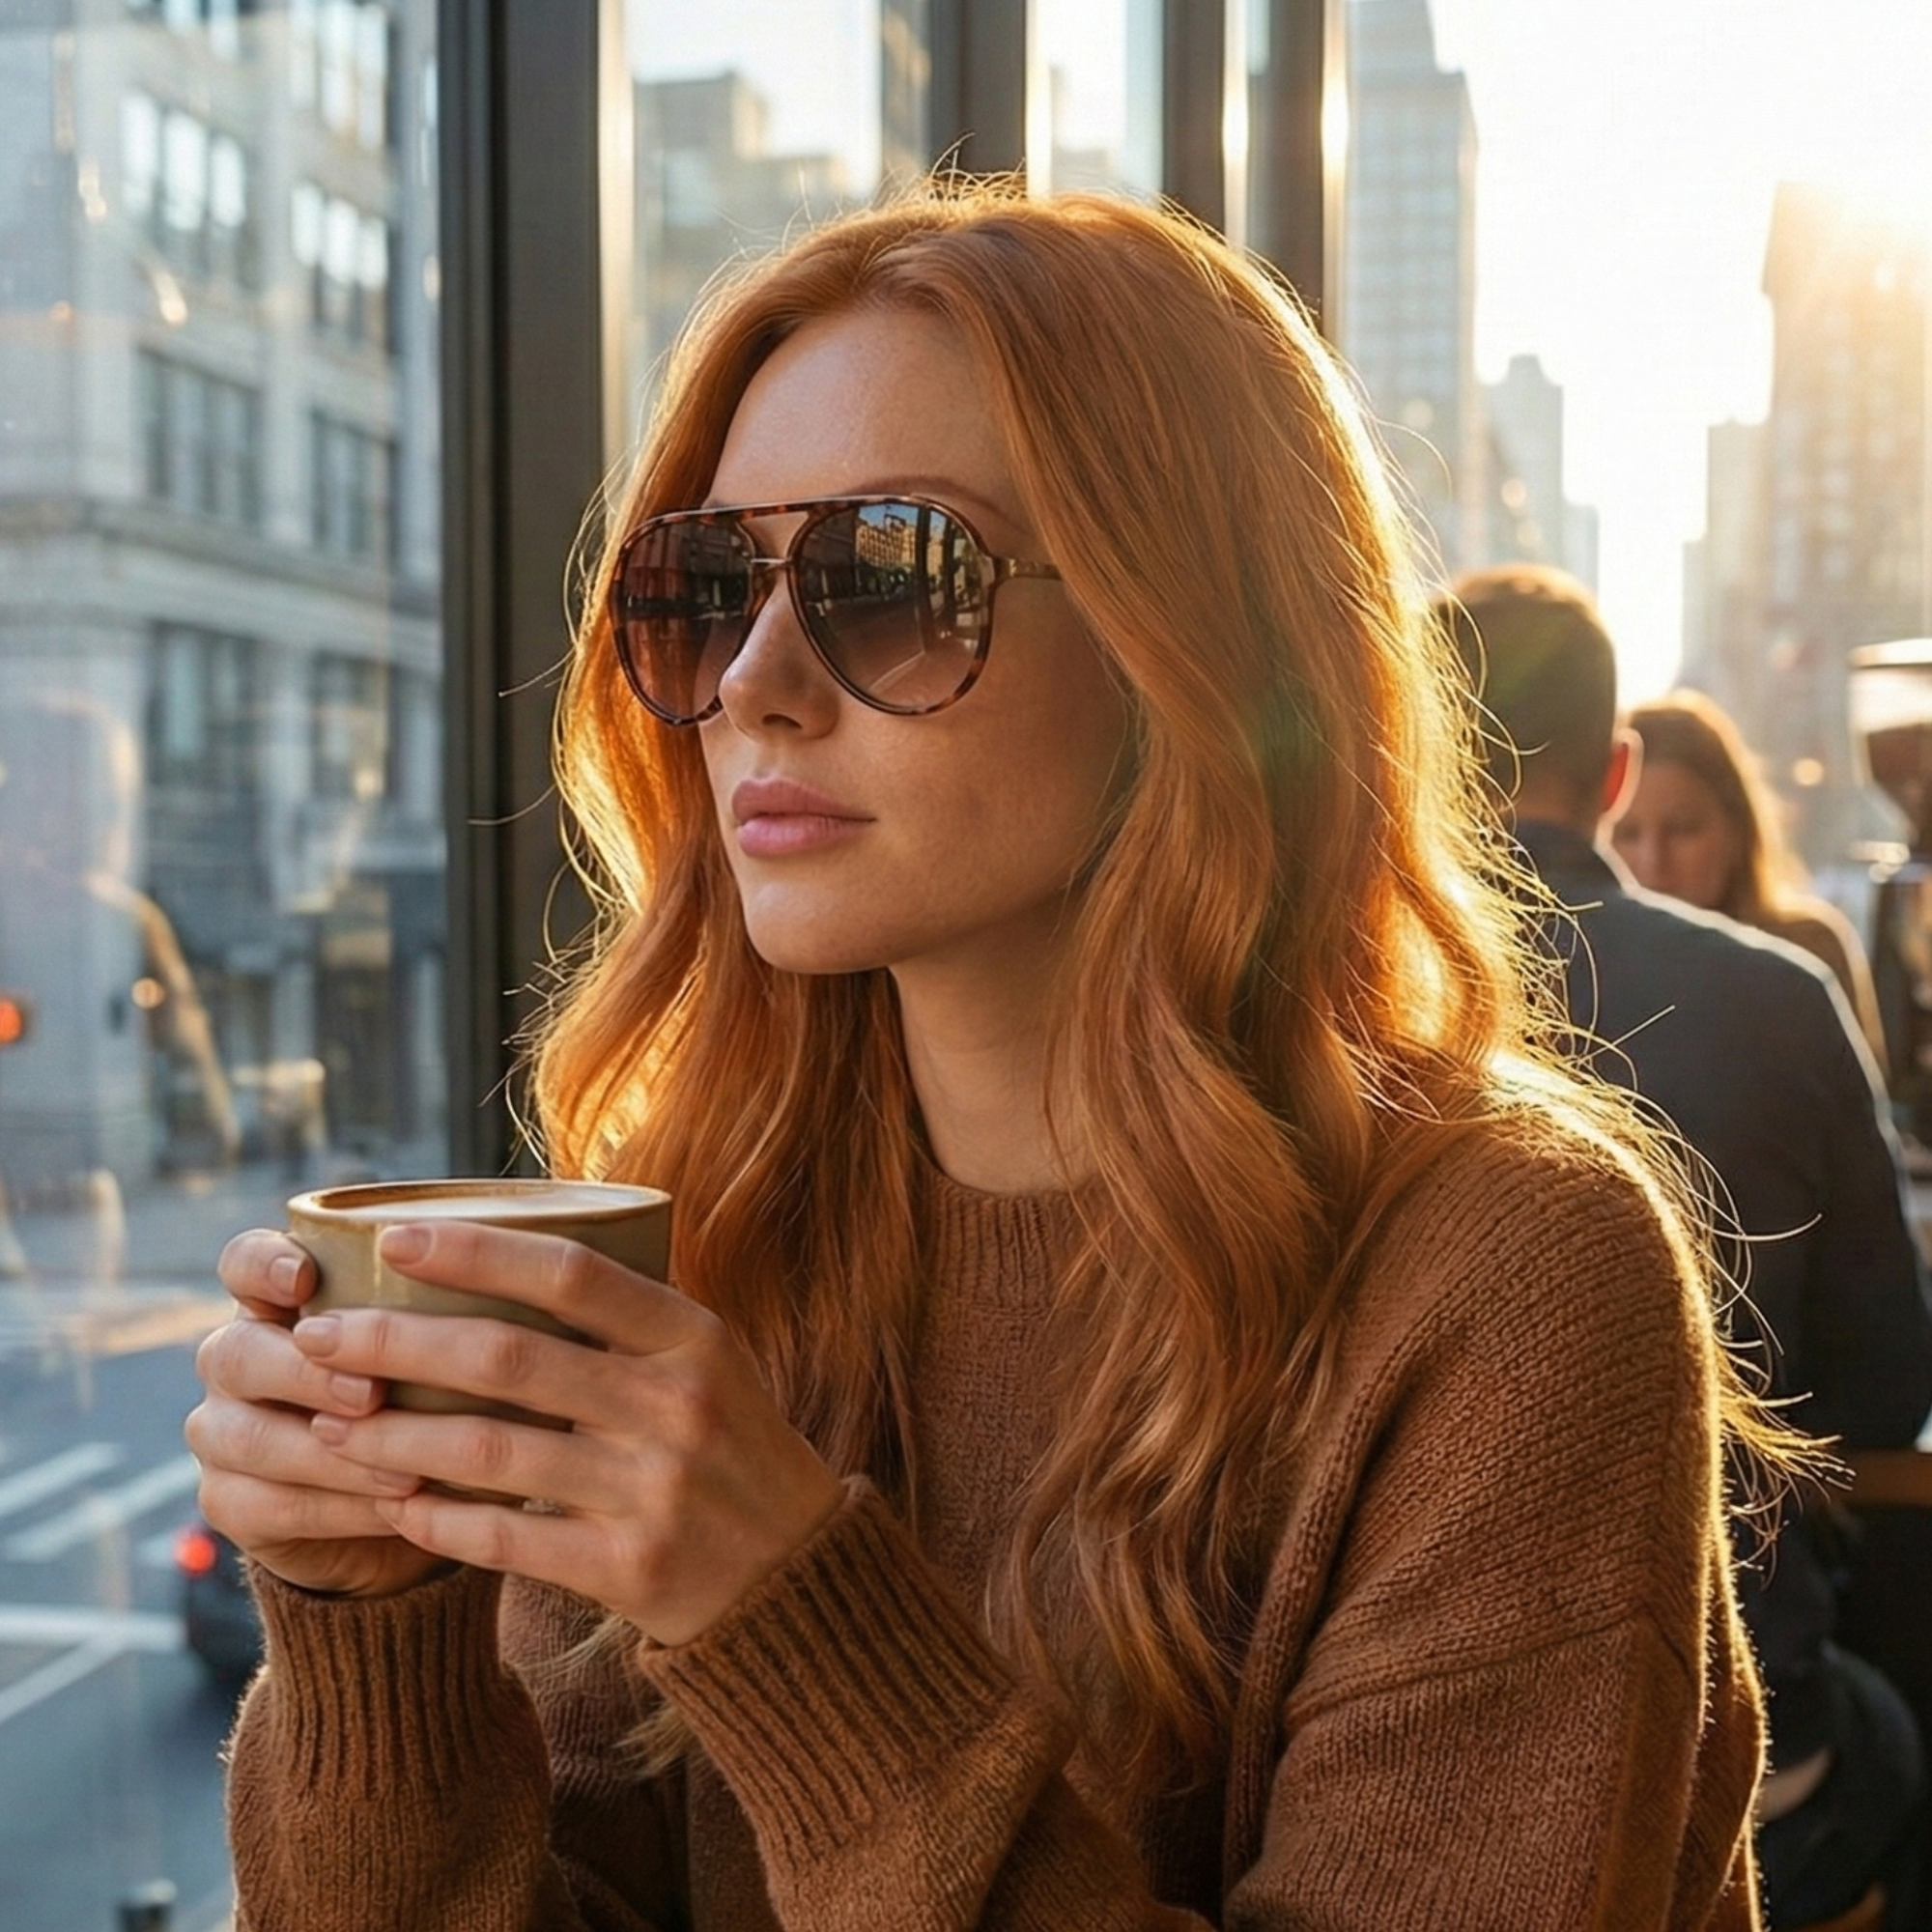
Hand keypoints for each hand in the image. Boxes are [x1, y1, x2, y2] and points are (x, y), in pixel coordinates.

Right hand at [187, 1232, 449, 1598]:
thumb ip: (467, 1304)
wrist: (408, 1501)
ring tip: (407, 1468)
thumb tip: (546, 1264)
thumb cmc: (442, 1392)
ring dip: (332, 1453)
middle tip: (373, 1392)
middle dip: (306, 1372)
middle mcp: (240, 1357)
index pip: (244, 1263)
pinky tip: (396, 1507)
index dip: (264, 1265)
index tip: (306, 1276)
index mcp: (281, 1300)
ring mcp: (224, 1430)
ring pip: (248, 1436)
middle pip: (237, 1352)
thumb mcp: (456, 1342)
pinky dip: (340, 1507)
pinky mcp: (231, 1503)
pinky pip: (270, 1505)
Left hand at [290, 1221, 845, 1645]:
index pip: (570, 1273)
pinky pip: (505, 1538)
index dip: (475, 1250)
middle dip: (396, 1341)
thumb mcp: (706, 1362)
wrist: (794, 1577)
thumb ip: (625, 1316)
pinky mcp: (628, 1568)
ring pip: (489, 1451)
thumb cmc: (729, 1447)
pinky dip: (436, 1519)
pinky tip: (390, 1504)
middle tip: (317, 1335)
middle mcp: (675, 1404)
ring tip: (327, 1423)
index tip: (389, 1236)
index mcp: (692, 1337)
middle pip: (508, 1357)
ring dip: (393, 1436)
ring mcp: (653, 1489)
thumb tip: (499, 1249)